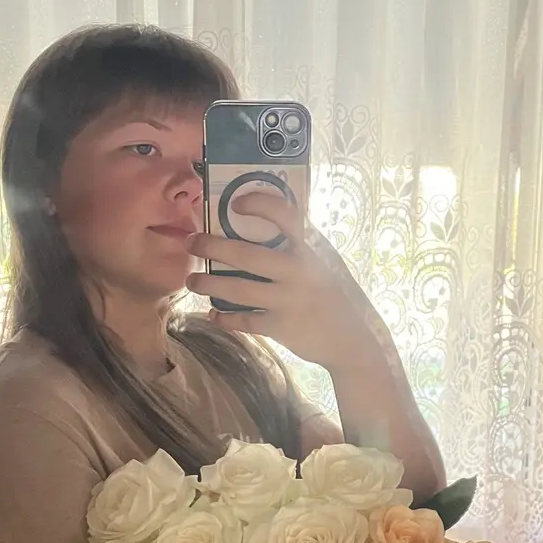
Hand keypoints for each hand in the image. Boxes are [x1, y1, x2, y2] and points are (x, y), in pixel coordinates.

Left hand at [184, 192, 379, 371]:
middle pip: (246, 255)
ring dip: (208, 284)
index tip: (236, 203)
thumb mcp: (326, 261)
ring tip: (191, 281)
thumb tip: (269, 217)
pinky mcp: (280, 327)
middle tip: (191, 241)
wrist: (351, 339)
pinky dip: (225, 317)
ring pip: (237, 290)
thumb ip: (302, 243)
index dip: (259, 204)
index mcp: (311, 248)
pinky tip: (214, 313)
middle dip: (212, 246)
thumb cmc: (334, 293)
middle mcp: (298, 271)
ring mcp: (288, 300)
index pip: (286, 215)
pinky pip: (244, 320)